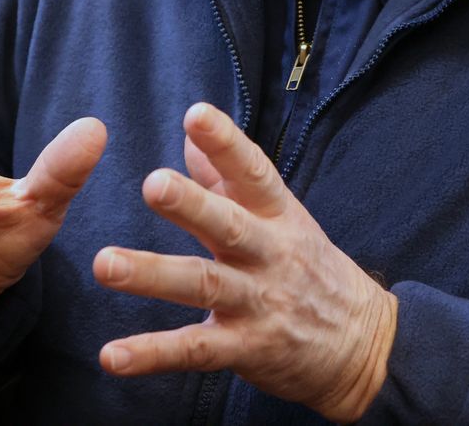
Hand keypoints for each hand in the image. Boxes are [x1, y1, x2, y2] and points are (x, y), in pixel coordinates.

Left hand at [93, 104, 397, 422]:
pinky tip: (113, 355)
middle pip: (229, 224)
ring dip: (153, 274)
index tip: (196, 114)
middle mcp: (269, 253)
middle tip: (152, 183)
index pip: (253, 171)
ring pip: (204, 284)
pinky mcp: (247, 348)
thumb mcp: (281, 217)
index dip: (226, 142)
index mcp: (277, 215)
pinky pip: (196, 350)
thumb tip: (191, 135)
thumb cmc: (310, 268)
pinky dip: (153, 354)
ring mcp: (259, 302)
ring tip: (105, 264)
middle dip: (192, 204)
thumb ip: (229, 177)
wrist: (363, 344)